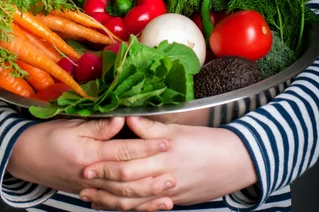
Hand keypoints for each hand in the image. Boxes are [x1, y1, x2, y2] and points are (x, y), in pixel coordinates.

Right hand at [6, 116, 168, 194]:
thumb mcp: (71, 125)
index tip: (166, 142)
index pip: (123, 152)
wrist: (23, 157)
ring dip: (146, 198)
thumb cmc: (47, 137)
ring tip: (167, 197)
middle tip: (174, 175)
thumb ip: (98, 125)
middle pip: (127, 180)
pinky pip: (112, 204)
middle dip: (152, 178)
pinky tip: (145, 207)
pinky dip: (131, 207)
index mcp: (88, 155)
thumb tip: (122, 119)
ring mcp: (90, 188)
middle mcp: (91, 175)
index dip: (146, 147)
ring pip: (122, 197)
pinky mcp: (88, 193)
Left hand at [80, 116, 257, 209]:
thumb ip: (150, 126)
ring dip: (111, 200)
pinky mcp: (175, 201)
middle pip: (127, 183)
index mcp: (163, 153)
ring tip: (92, 198)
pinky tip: (118, 207)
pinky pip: (148, 208)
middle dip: (103, 184)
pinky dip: (130, 208)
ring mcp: (169, 192)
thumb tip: (127, 117)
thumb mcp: (179, 130)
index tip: (86, 163)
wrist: (236, 162)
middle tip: (83, 182)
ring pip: (135, 200)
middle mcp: (164, 174)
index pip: (128, 160)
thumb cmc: (207, 142)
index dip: (105, 163)